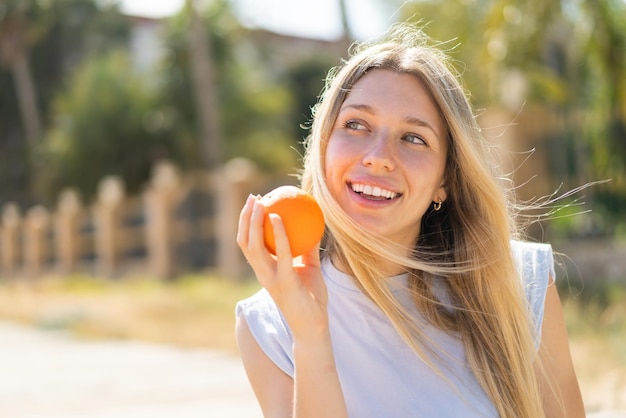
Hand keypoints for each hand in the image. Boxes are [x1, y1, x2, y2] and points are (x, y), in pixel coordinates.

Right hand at [236, 194, 328, 340]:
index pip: (248, 243)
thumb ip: (308, 248)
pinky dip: (278, 234)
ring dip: (255, 222)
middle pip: (245, 242)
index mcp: (265, 270)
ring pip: (254, 246)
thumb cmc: (312, 298)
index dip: (246, 223)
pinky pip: (280, 254)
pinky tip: (279, 218)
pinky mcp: (284, 282)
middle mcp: (262, 274)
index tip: (255, 204)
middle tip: (254, 198)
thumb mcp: (310, 267)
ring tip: (262, 203)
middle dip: (245, 218)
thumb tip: (313, 224)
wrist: (313, 327)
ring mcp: (270, 279)